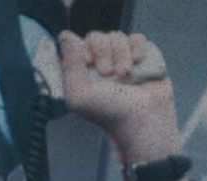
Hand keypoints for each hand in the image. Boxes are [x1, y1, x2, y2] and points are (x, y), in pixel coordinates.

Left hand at [59, 31, 187, 180]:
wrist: (143, 119)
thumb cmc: (107, 113)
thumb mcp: (78, 94)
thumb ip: (68, 65)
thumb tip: (64, 36)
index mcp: (79, 71)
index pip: (74, 44)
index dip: (80, 48)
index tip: (87, 63)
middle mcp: (98, 63)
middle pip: (95, 37)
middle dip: (102, 52)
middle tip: (107, 74)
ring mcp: (120, 58)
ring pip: (116, 36)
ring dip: (121, 54)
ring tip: (124, 75)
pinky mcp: (141, 56)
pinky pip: (136, 37)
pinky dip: (137, 47)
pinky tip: (138, 64)